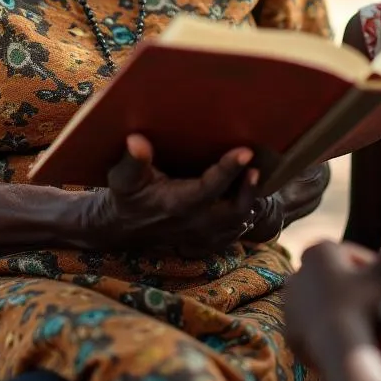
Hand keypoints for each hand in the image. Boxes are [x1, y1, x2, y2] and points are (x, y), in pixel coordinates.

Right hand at [83, 134, 260, 253]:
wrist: (123, 228)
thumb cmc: (126, 196)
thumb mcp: (122, 178)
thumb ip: (132, 160)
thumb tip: (136, 140)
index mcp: (177, 204)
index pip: (210, 187)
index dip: (229, 169)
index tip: (246, 151)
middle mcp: (195, 223)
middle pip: (234, 211)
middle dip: (249, 189)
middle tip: (257, 165)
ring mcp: (204, 235)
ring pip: (239, 223)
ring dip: (250, 201)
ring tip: (258, 176)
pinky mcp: (208, 240)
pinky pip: (235, 232)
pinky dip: (246, 215)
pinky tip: (250, 195)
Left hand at [285, 238, 380, 370]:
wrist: (338, 344)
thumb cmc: (362, 303)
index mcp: (319, 250)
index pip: (353, 256)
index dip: (376, 272)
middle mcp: (299, 271)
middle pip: (341, 286)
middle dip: (365, 301)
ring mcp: (291, 301)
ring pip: (332, 310)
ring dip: (353, 320)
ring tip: (379, 338)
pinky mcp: (289, 329)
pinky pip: (320, 333)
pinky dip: (337, 338)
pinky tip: (355, 346)